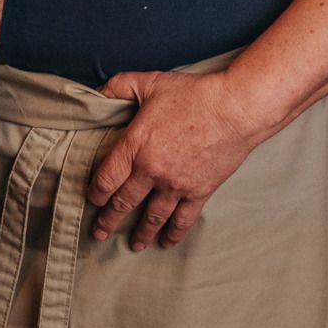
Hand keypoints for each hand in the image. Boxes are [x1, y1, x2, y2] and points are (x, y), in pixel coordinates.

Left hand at [89, 67, 270, 248]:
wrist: (236, 109)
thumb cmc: (194, 94)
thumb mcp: (150, 83)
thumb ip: (118, 87)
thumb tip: (95, 94)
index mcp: (135, 145)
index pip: (106, 178)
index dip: (95, 193)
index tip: (91, 200)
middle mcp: (152, 170)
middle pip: (124, 202)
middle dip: (109, 220)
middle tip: (98, 233)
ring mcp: (176, 185)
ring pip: (152, 217)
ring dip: (140, 233)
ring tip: (132, 244)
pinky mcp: (199, 192)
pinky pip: (182, 219)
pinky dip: (173, 233)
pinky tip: (166, 242)